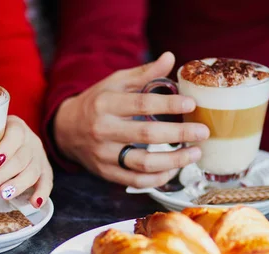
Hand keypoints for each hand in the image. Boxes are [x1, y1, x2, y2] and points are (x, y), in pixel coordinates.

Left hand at [0, 116, 53, 206]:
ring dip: (18, 185)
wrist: (20, 140)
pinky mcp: (45, 171)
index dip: (6, 148)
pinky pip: (47, 182)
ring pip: (33, 171)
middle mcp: (30, 141)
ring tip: (4, 195)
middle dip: (2, 174)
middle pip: (21, 158)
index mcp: (15, 127)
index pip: (15, 134)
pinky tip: (34, 203)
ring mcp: (39, 157)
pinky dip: (42, 193)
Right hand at [53, 51, 209, 187]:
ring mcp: (104, 155)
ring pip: (143, 163)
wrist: (66, 130)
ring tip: (195, 153)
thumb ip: (143, 73)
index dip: (169, 104)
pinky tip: (174, 168)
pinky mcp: (106, 173)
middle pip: (146, 135)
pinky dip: (158, 178)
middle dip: (179, 134)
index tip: (191, 104)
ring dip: (174, 160)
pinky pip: (136, 181)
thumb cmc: (96, 103)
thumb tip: (170, 58)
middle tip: (202, 132)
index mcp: (105, 104)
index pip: (141, 104)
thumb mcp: (115, 83)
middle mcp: (103, 130)